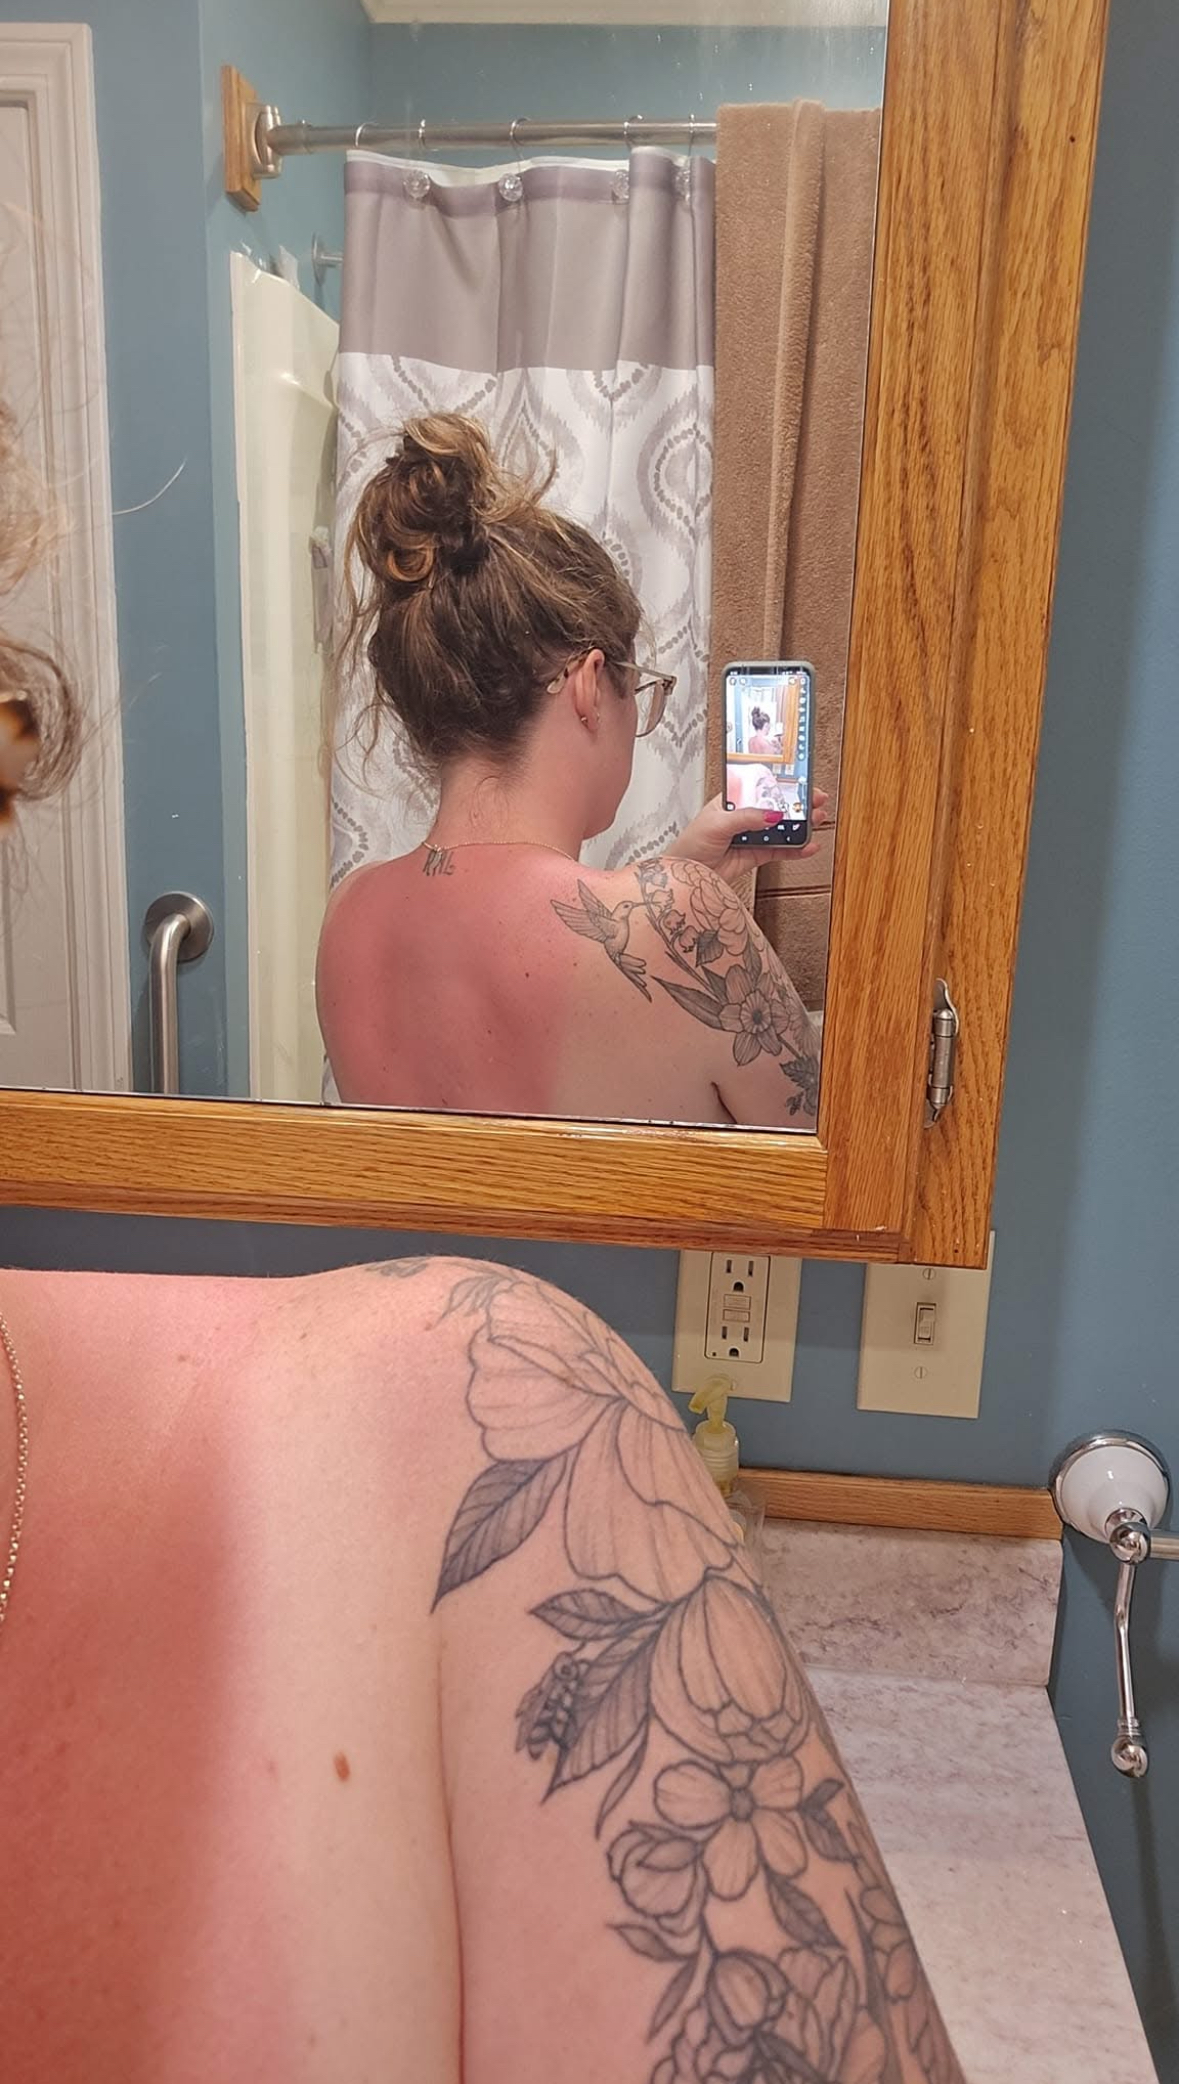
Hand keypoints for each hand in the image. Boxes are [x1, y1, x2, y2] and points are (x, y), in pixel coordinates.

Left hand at [666, 791, 830, 886]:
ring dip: (799, 826)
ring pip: (780, 829)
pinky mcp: (754, 856)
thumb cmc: (689, 846)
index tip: (800, 782)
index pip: (760, 787)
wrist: (685, 877)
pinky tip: (807, 847)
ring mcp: (750, 836)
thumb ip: (745, 818)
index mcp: (731, 801)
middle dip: (797, 804)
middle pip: (775, 807)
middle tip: (815, 801)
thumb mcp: (716, 824)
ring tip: (816, 821)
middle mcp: (743, 817)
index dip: (781, 784)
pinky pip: (779, 851)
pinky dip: (794, 850)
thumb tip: (771, 814)